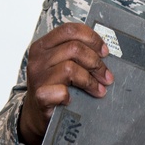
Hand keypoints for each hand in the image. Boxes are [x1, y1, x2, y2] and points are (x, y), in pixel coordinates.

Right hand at [18, 23, 113, 144]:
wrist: (37, 113)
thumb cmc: (54, 86)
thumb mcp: (61, 63)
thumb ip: (76, 53)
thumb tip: (105, 52)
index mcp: (43, 45)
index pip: (70, 30)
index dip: (92, 38)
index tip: (105, 52)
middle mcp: (38, 59)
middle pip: (74, 48)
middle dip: (96, 63)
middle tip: (106, 77)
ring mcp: (37, 77)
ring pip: (70, 68)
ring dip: (90, 81)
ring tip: (99, 90)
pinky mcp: (40, 96)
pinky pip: (62, 91)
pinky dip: (72, 96)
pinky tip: (73, 100)